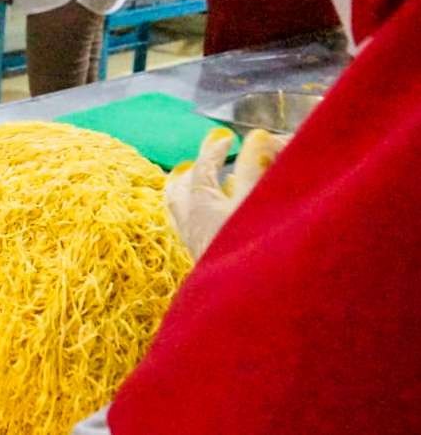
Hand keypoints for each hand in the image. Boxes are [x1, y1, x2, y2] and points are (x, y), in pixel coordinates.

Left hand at [165, 128, 287, 259]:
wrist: (247, 301)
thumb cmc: (254, 245)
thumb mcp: (256, 199)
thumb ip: (257, 168)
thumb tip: (259, 139)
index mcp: (199, 202)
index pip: (203, 167)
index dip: (214, 150)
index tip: (226, 139)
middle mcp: (189, 222)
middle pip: (179, 190)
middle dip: (193, 173)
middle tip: (207, 162)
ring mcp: (193, 243)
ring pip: (180, 211)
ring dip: (191, 196)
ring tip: (205, 187)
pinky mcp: (202, 262)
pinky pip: (188, 231)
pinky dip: (197, 217)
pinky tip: (214, 220)